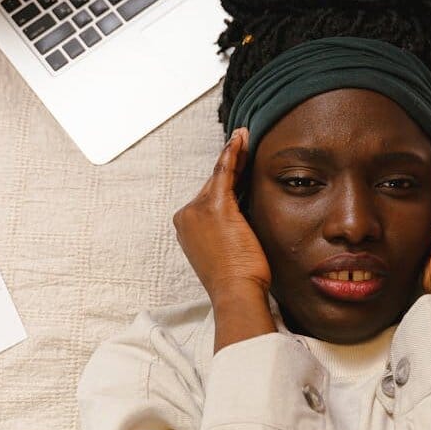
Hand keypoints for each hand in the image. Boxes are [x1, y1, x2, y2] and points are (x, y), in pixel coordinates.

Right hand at [173, 128, 274, 349]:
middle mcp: (187, 216)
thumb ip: (228, 231)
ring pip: (219, 176)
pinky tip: (239, 140)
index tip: (235, 164)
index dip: (224, 179)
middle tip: (244, 144)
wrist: (236, 292)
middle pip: (212, 185)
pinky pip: (225, 172)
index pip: (208, 197)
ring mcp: (197, 210)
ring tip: (243, 137)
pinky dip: (232, 154)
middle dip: (230, 166)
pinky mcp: (215, 206)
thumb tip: (243, 217)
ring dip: (232, 155)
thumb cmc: (238, 279)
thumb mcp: (227, 251)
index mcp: (188, 228)